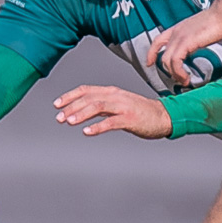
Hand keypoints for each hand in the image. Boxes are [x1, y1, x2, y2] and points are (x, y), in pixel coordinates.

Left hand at [53, 85, 171, 138]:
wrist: (164, 116)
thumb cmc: (140, 112)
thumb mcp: (118, 104)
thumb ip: (102, 106)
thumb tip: (81, 111)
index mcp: (111, 91)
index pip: (86, 90)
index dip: (70, 96)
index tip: (57, 104)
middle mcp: (115, 96)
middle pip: (89, 98)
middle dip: (71, 107)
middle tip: (59, 118)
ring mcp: (123, 107)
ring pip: (98, 106)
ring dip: (81, 114)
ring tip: (68, 122)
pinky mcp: (130, 119)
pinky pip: (111, 122)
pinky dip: (97, 127)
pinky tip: (86, 132)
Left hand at [147, 5, 221, 87]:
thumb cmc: (217, 20)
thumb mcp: (200, 30)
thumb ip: (193, 38)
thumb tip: (194, 47)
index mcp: (177, 29)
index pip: (158, 41)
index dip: (152, 53)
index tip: (150, 63)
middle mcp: (176, 33)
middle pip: (163, 56)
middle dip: (168, 71)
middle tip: (179, 79)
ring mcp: (179, 37)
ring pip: (167, 61)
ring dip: (174, 74)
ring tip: (184, 81)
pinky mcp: (186, 42)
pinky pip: (175, 61)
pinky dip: (179, 72)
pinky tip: (186, 77)